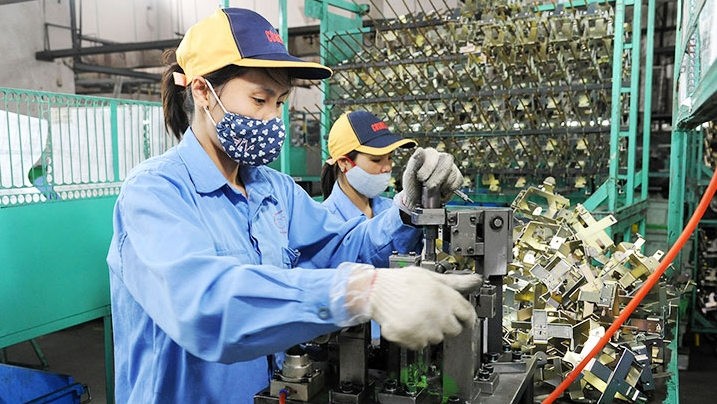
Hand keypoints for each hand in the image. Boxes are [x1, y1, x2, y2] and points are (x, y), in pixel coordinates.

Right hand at [344, 265, 481, 349]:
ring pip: (438, 338)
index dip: (466, 317)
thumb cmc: (401, 282)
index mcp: (445, 297)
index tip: (464, 319)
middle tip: (434, 316)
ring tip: (418, 317)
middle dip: (447, 324)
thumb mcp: (431, 276)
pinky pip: (422, 345)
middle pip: (455, 330)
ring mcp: (426, 329)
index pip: (468, 314)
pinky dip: (416, 338)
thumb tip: (474, 280)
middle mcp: (439, 314)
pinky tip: (409, 324)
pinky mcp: (414, 340)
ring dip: (431, 331)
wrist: (375, 291)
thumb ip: (455, 282)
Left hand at [396, 147, 463, 211]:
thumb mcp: (408, 176)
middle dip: (436, 178)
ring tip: (432, 190)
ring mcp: (451, 167)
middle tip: (427, 186)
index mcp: (428, 154)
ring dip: (442, 185)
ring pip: (453, 172)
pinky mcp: (457, 176)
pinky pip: (458, 180)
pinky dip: (450, 189)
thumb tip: (420, 149)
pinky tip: (441, 191)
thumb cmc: (412, 186)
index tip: (421, 178)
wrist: (419, 201)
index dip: (428, 167)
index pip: (433, 154)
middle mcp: (441, 157)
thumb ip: (413, 163)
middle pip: (446, 161)